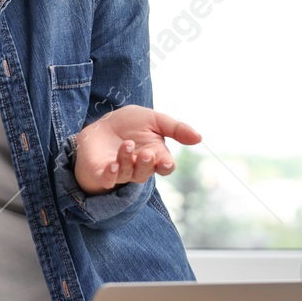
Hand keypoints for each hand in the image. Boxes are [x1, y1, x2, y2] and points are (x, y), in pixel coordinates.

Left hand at [73, 105, 201, 192]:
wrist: (103, 123)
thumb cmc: (131, 123)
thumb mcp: (155, 120)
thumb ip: (176, 128)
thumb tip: (199, 138)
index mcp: (156, 156)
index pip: (165, 167)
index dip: (166, 166)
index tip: (165, 162)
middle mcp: (139, 167)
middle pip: (146, 172)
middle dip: (147, 164)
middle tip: (146, 152)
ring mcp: (121, 172)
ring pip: (128, 174)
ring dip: (128, 160)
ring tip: (126, 144)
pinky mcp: (102, 173)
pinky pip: (108, 180)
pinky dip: (110, 175)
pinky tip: (112, 165)